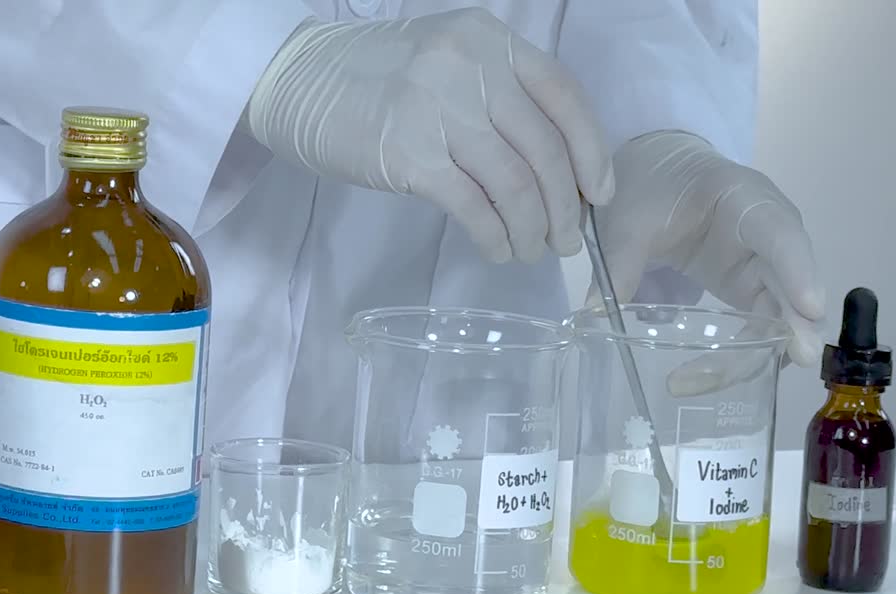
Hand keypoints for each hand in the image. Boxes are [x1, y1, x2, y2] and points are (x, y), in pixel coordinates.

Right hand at [247, 9, 613, 262]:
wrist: (297, 81)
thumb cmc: (374, 78)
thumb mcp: (448, 62)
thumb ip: (498, 95)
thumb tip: (554, 170)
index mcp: (489, 40)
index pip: (564, 97)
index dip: (591, 152)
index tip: (598, 194)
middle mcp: (470, 68)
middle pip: (544, 150)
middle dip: (565, 206)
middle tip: (566, 241)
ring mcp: (438, 111)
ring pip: (514, 184)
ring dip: (531, 229)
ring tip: (530, 251)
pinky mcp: (408, 156)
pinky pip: (472, 207)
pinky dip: (494, 236)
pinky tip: (497, 250)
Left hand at [590, 131, 825, 394]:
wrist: (659, 177)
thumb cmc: (653, 186)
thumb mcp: (630, 218)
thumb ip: (619, 262)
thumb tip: (595, 311)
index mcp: (745, 199)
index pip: (780, 233)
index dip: (798, 269)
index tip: (810, 307)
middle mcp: (769, 234)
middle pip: (792, 279)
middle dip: (797, 320)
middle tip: (800, 356)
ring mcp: (765, 264)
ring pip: (782, 310)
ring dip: (767, 347)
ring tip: (731, 379)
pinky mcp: (752, 288)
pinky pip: (762, 323)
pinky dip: (746, 351)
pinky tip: (714, 376)